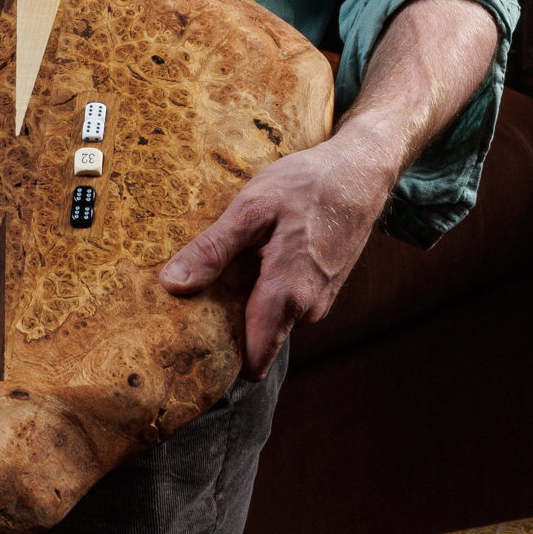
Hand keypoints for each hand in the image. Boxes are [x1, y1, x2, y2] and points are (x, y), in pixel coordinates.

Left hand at [157, 135, 394, 379]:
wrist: (360, 171)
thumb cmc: (307, 185)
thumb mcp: (251, 208)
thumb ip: (213, 250)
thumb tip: (172, 285)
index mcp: (287, 297)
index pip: (253, 362)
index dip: (221, 359)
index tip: (190, 342)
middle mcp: (307, 311)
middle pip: (256, 340)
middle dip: (226, 324)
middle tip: (196, 293)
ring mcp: (318, 302)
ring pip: (269, 319)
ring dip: (245, 299)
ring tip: (225, 265)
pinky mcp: (321, 289)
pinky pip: (284, 302)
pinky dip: (265, 285)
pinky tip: (253, 255)